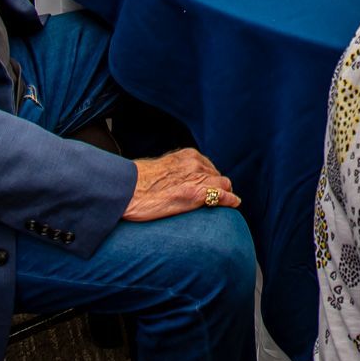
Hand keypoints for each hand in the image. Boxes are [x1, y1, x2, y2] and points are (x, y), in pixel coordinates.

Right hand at [123, 147, 237, 220]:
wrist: (126, 192)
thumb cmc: (135, 183)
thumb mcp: (158, 169)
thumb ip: (173, 171)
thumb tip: (176, 180)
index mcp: (187, 155)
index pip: (208, 166)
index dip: (210, 178)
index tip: (208, 186)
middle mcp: (195, 163)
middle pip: (218, 175)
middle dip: (218, 186)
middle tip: (215, 198)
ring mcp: (198, 178)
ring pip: (224, 184)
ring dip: (223, 193)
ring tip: (221, 203)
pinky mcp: (197, 194)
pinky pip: (223, 196)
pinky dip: (230, 200)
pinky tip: (233, 204)